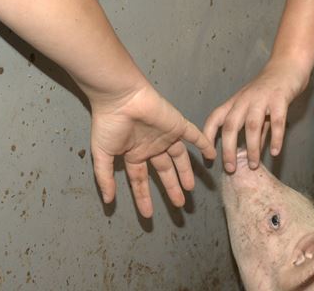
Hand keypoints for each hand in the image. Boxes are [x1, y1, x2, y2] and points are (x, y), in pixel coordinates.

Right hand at [90, 86, 215, 217]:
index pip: (140, 181)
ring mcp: (165, 136)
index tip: (148, 214)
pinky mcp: (177, 124)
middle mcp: (150, 146)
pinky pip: (194, 136)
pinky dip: (204, 145)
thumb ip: (105, 178)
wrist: (120, 98)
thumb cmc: (109, 124)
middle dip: (171, 188)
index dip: (143, 197)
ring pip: (179, 158)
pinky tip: (211, 156)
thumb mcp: (102, 155)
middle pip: (164, 172)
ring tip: (191, 190)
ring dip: (185, 173)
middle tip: (179, 205)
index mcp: (133, 154)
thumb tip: (108, 201)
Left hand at [203, 62, 305, 172]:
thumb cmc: (269, 89)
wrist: (288, 65)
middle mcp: (244, 100)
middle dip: (228, 149)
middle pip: (230, 125)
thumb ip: (256, 131)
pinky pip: (277, 121)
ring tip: (253, 165)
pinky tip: (275, 152)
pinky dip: (275, 138)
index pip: (214, 119)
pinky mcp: (279, 98)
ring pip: (252, 125)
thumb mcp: (257, 109)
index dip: (208, 137)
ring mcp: (262, 98)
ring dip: (251, 147)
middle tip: (230, 169)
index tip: (208, 157)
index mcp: (235, 102)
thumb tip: (253, 153)